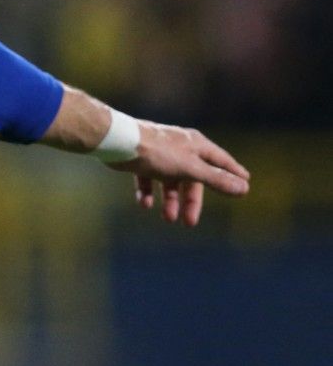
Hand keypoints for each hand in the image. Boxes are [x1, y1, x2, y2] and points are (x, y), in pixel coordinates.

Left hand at [116, 121, 250, 226]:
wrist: (119, 142)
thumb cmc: (158, 153)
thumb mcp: (191, 169)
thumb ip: (216, 179)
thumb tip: (244, 188)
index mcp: (196, 146)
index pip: (221, 161)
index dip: (233, 172)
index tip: (245, 182)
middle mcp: (180, 148)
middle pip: (193, 178)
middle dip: (191, 201)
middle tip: (189, 223)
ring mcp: (160, 154)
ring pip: (170, 181)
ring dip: (170, 201)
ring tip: (168, 218)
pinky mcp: (141, 159)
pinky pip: (148, 179)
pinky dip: (148, 192)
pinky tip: (145, 204)